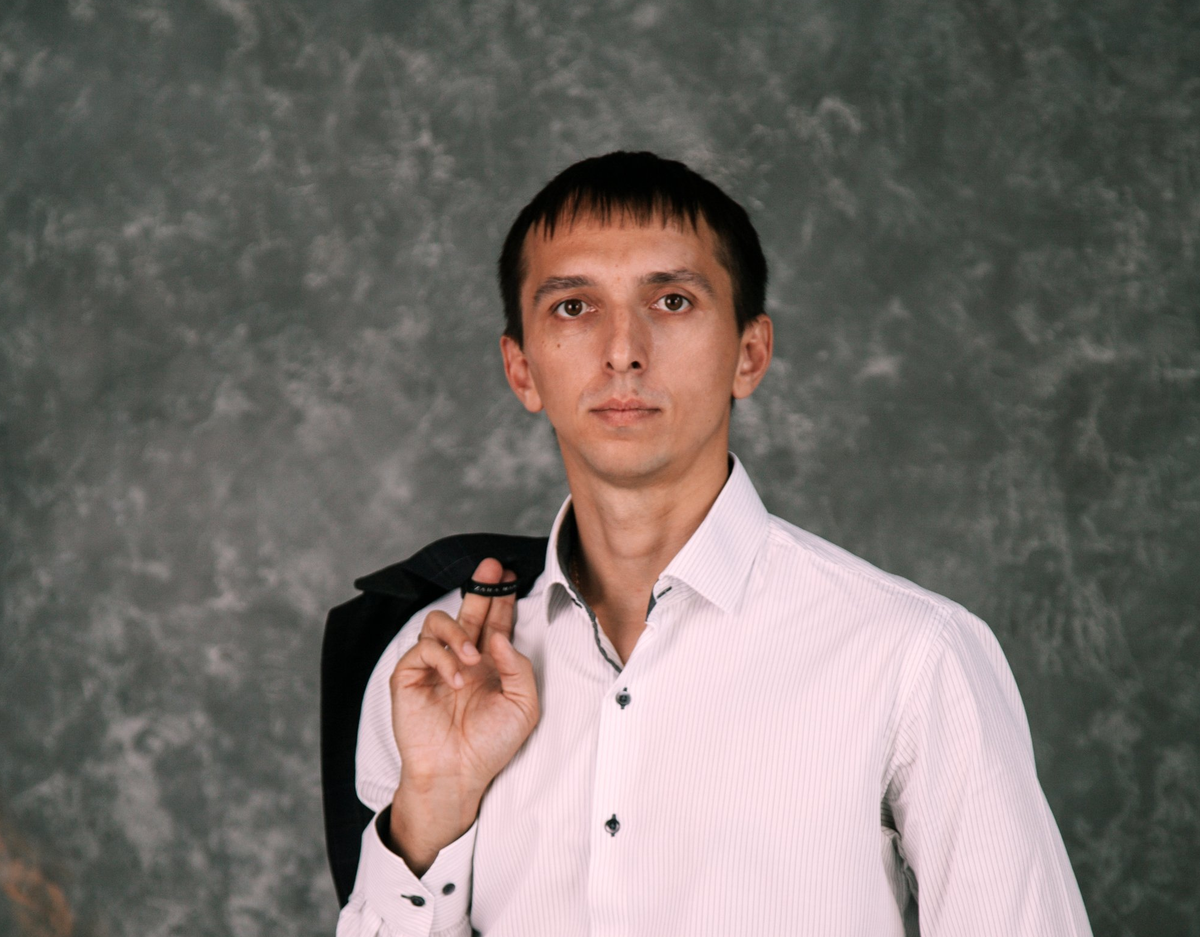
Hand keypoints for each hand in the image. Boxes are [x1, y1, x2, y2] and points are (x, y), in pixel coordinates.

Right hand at [386, 558, 538, 871]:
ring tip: (474, 656)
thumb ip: (518, 667)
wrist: (458, 774)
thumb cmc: (490, 744)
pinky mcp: (410, 677)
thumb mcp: (523, 705)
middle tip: (492, 568)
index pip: (495, 622)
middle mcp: (461, 659)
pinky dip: (443, 658)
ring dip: (459, 631)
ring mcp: (434, 666)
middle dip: (481, 587)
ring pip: (438, 622)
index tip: (510, 574)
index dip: (501, 598)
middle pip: (468, 611)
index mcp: (489, 664)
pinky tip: (457, 678)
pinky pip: (423, 650)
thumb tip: (498, 636)